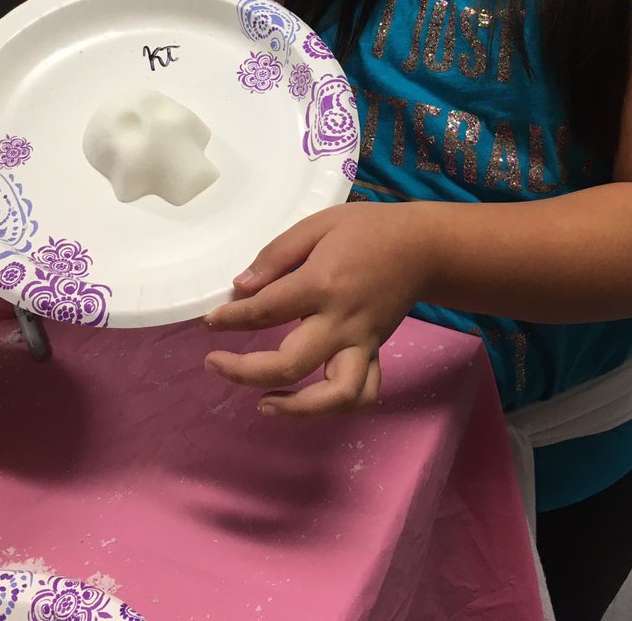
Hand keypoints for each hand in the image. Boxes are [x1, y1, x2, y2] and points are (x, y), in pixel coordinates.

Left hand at [202, 203, 429, 416]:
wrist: (422, 246)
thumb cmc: (366, 229)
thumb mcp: (318, 224)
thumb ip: (276, 255)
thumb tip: (241, 288)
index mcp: (321, 284)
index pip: (265, 310)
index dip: (230, 319)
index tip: (210, 321)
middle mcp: (341, 322)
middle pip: (289, 363)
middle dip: (244, 371)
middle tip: (215, 364)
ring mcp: (362, 343)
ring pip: (334, 395)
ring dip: (295, 408)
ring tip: (263, 402)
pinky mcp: (375, 353)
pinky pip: (363, 394)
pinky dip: (335, 407)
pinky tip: (307, 401)